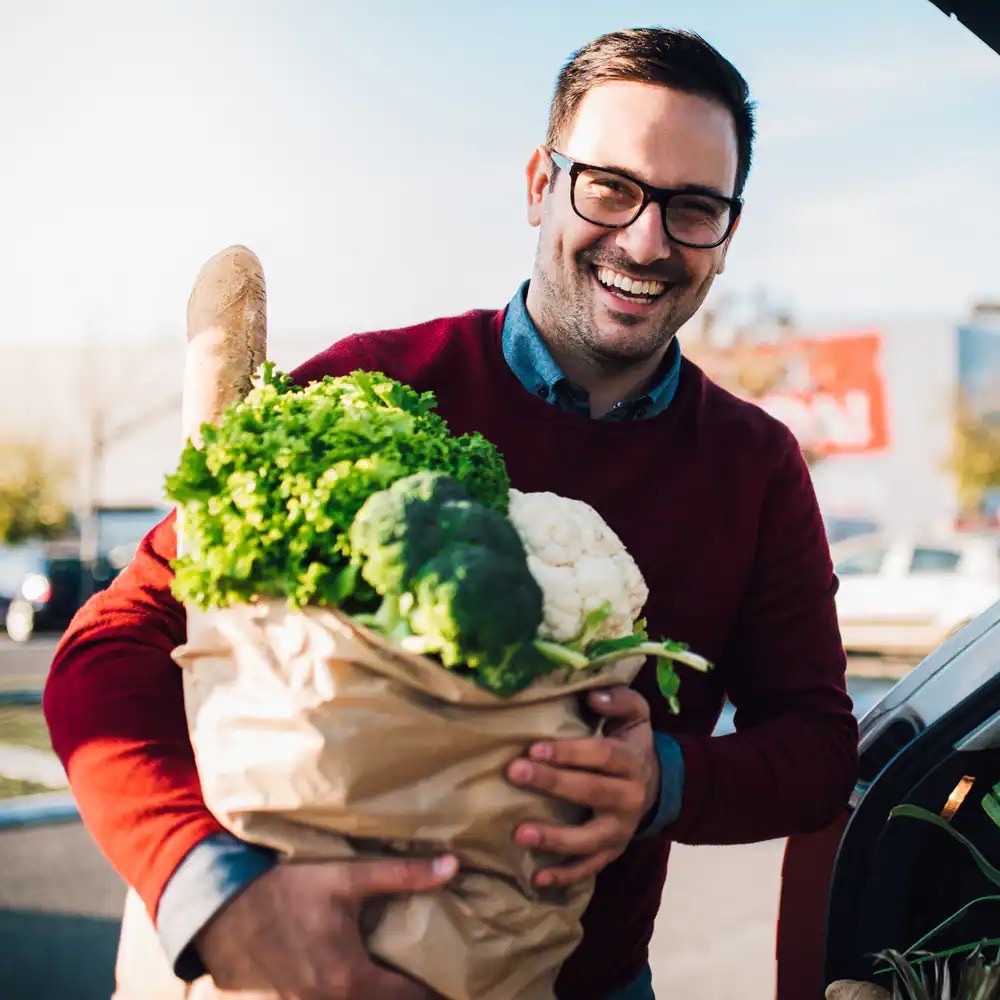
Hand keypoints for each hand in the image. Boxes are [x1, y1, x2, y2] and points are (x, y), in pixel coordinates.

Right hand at [194, 855, 456, 998]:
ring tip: (398, 980)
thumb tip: (452, 866)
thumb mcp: (346, 877)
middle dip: (409, 996)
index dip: (436, 991)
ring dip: (380, 995)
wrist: (223, 910)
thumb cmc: (287, 889)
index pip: (409, 998)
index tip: (458, 983)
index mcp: (351, 979)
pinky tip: (361, 979)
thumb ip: (401, 875)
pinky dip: (352, 995)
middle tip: (432, 981)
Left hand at [508, 686, 657, 887]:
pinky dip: (564, 876)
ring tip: (520, 833)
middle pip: (591, 792)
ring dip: (554, 838)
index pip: (601, 755)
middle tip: (515, 772)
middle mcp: (630, 797)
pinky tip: (536, 878)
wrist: (659, 786)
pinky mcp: (611, 852)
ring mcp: (620, 830)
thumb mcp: (635, 715)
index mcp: (631, 760)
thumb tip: (592, 695)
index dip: (570, 752)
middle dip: (552, 783)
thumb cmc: (630, 743)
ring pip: (589, 838)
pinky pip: (589, 868)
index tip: (535, 748)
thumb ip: (618, 699)